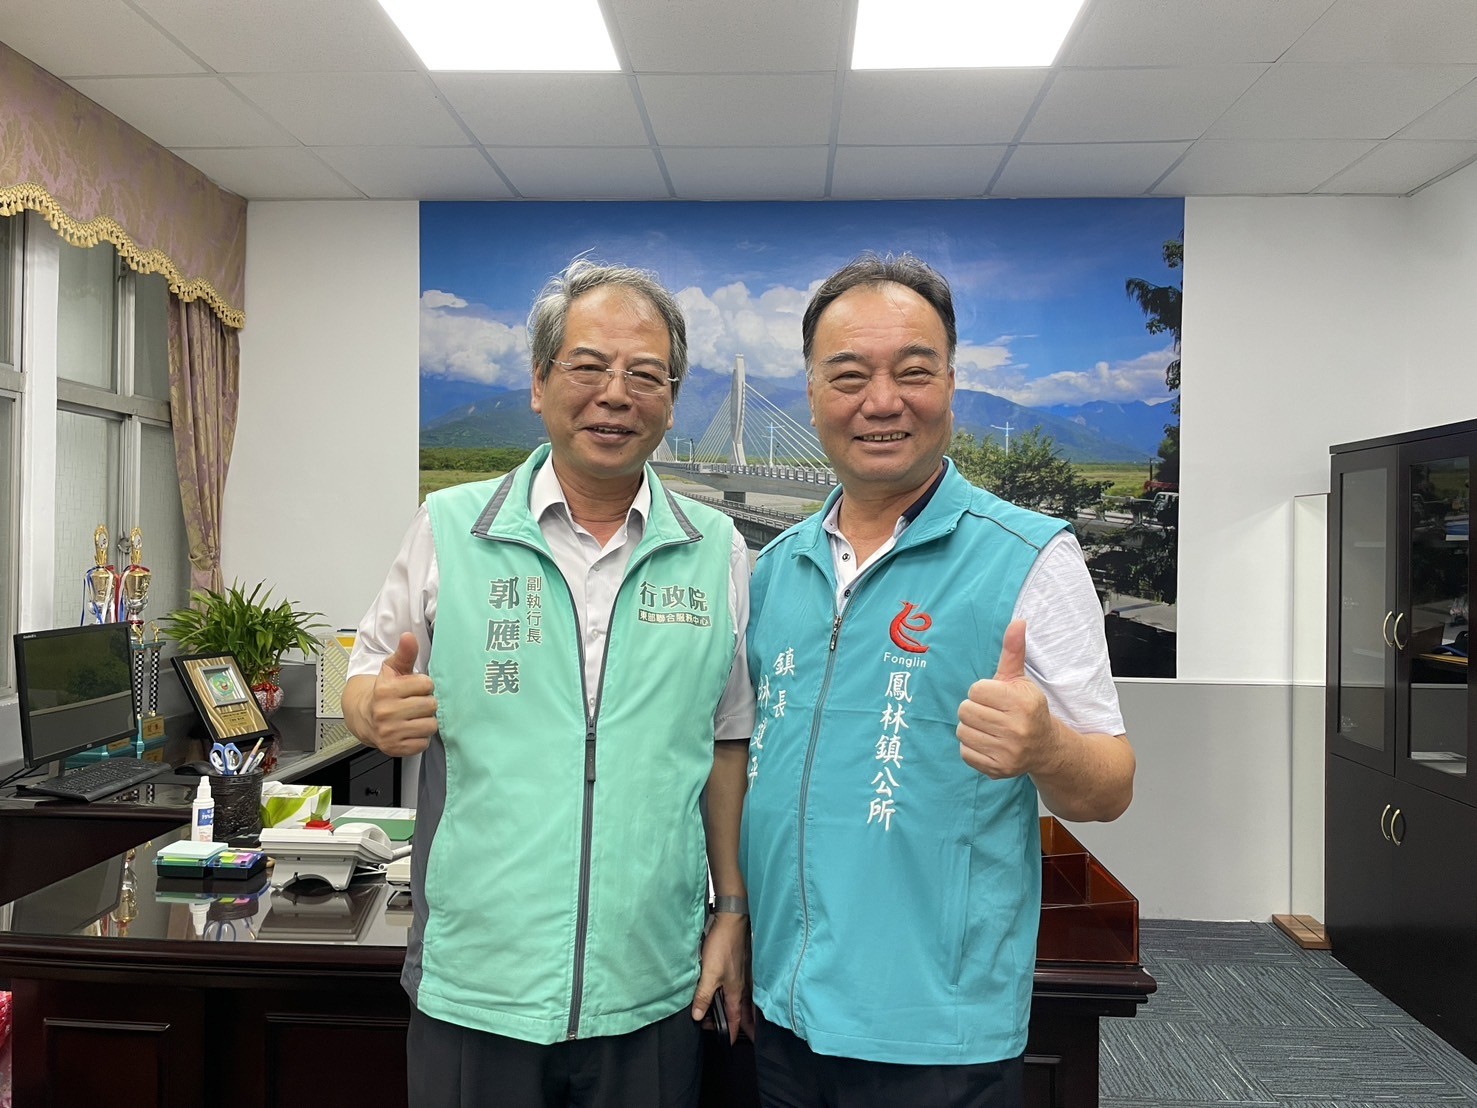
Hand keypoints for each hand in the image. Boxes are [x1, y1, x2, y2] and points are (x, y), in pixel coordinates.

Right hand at [359, 632, 437, 756]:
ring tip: (414, 717)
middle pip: (431, 706)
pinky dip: (420, 738)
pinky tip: (410, 730)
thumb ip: (404, 653)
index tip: (415, 688)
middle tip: (415, 704)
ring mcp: (389, 732)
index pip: (427, 685)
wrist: (364, 717)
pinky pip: (423, 743)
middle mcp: (385, 712)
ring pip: (430, 725)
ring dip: (426, 721)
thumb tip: (409, 637)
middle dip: (427, 704)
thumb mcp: (392, 669)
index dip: (425, 686)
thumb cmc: (384, 692)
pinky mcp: (394, 748)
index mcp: (385, 690)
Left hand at [691, 913, 751, 1043]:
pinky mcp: (734, 966)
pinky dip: (727, 995)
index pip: (736, 1018)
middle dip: (734, 1023)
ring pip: (736, 999)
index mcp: (736, 991)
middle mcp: (740, 985)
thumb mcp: (710, 974)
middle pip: (738, 1010)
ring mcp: (738, 975)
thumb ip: (704, 995)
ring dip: (730, 1009)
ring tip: (719, 1015)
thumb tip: (699, 1017)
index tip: (729, 1043)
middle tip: (722, 1031)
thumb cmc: (723, 947)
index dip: (733, 1031)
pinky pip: (732, 988)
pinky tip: (719, 993)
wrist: (730, 921)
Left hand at [956, 620, 1059, 779]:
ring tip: (990, 727)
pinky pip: (965, 752)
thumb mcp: (1021, 679)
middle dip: (975, 709)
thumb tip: (1017, 621)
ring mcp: (1008, 752)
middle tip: (991, 713)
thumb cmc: (1026, 708)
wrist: (1045, 748)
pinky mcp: (998, 770)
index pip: (976, 690)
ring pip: (962, 731)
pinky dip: (973, 747)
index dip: (982, 691)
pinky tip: (989, 743)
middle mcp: (1017, 729)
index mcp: (1022, 703)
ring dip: (972, 728)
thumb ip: (1013, 651)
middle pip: (965, 710)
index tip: (996, 698)